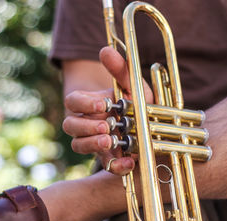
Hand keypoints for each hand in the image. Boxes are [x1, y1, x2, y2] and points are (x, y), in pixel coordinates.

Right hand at [62, 47, 152, 174]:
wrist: (156, 125)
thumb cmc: (139, 102)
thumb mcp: (134, 86)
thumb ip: (121, 70)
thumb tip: (105, 49)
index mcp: (90, 104)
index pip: (73, 102)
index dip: (84, 103)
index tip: (103, 104)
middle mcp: (88, 124)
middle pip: (70, 126)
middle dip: (85, 126)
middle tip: (105, 126)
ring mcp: (96, 142)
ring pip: (77, 145)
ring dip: (91, 144)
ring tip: (109, 141)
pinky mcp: (110, 159)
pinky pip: (105, 166)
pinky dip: (116, 166)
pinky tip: (129, 161)